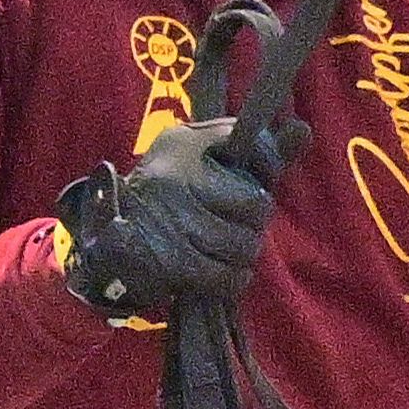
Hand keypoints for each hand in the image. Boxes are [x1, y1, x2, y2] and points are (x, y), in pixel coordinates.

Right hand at [55, 110, 298, 324]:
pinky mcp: (169, 261)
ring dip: (242, 251)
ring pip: (244, 243)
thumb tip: (303, 130)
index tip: (251, 178)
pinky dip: (232, 278)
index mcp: (183, 142)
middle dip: (253, 219)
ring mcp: (170, 220)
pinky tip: (222, 270)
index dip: (266, 166)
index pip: (250, 145)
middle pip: (256, 204)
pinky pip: (226, 276)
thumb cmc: (172, 195)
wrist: (106, 245)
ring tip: (222, 245)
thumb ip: (260, 149)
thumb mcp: (206, 159)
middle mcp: (173, 175)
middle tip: (232, 220)